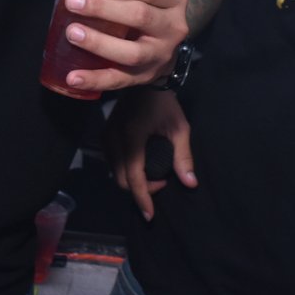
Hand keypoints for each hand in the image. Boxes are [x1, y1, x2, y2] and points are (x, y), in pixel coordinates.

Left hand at [58, 0, 189, 93]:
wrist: (167, 45)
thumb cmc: (146, 8)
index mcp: (173, 1)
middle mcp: (172, 28)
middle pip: (140, 17)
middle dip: (104, 9)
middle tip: (73, 2)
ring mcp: (160, 56)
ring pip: (131, 53)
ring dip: (99, 43)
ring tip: (71, 33)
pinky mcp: (144, 78)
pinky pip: (119, 81)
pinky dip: (94, 80)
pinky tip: (72, 77)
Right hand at [103, 87, 197, 219]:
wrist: (145, 79)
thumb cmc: (165, 103)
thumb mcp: (179, 128)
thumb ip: (184, 157)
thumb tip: (190, 183)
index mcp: (132, 137)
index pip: (134, 177)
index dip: (143, 199)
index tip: (150, 215)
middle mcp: (115, 138)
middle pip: (121, 179)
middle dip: (140, 190)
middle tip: (160, 184)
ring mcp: (106, 135)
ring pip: (113, 171)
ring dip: (131, 181)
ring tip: (151, 177)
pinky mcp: (104, 132)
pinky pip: (110, 160)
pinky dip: (122, 170)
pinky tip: (137, 167)